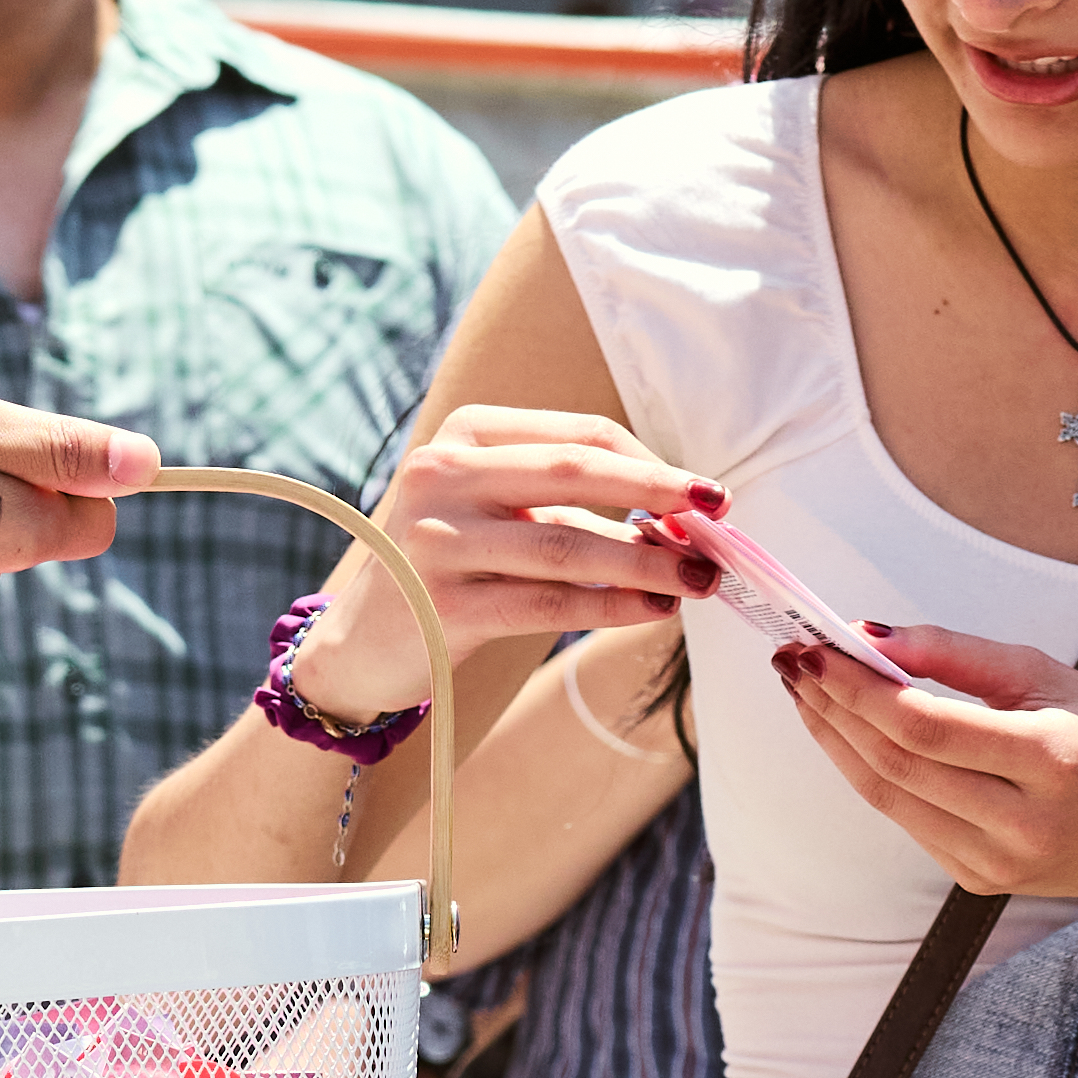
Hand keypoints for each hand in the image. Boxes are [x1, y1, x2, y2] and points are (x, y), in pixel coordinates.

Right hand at [308, 400, 718, 679]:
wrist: (358, 643)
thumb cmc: (449, 566)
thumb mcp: (497, 513)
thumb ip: (570, 505)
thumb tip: (676, 518)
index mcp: (464, 435)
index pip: (576, 435)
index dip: (649, 462)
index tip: (703, 493)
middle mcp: (443, 475)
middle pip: (574, 472)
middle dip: (658, 493)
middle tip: (718, 514)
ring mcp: (436, 539)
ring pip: (566, 542)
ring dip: (645, 561)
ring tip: (698, 578)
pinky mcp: (441, 605)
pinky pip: (546, 602)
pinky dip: (609, 605)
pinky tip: (652, 611)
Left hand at [771, 622, 1077, 914]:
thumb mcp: (1052, 677)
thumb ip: (959, 656)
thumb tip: (870, 636)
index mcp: (1050, 761)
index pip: (927, 727)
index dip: (859, 689)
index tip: (815, 648)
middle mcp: (1023, 823)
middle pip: (897, 765)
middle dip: (834, 709)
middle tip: (793, 660)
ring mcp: (999, 863)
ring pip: (890, 799)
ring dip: (837, 742)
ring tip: (805, 692)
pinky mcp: (981, 882)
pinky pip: (909, 821)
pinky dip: (871, 774)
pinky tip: (848, 733)